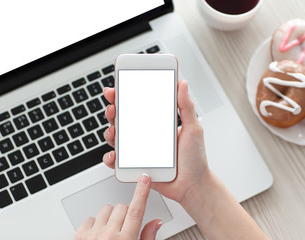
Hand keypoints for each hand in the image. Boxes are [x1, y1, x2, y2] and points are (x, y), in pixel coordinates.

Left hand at [74, 174, 161, 239]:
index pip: (137, 210)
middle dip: (126, 214)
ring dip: (111, 217)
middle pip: (122, 207)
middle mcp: (108, 236)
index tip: (145, 179)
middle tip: (125, 228)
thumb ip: (147, 238)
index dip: (142, 192)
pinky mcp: (78, 236)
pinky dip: (95, 224)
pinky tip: (98, 236)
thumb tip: (156, 222)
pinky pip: (90, 218)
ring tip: (111, 232)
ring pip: (106, 209)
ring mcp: (92, 235)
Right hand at [102, 80, 209, 205]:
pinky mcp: (134, 166)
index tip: (119, 87)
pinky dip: (111, 158)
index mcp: (157, 124)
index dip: (126, 96)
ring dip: (110, 132)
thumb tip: (182, 84)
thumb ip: (186, 106)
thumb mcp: (193, 128)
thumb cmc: (194, 159)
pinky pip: (117, 162)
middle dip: (113, 110)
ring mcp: (138, 151)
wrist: (193, 185)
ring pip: (116, 138)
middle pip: (122, 119)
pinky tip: (114, 155)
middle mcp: (145, 135)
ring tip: (114, 131)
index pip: (138, 106)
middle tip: (113, 107)